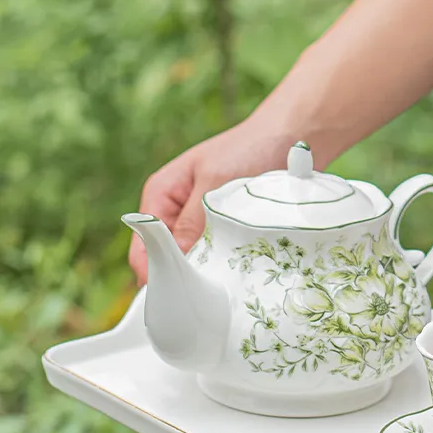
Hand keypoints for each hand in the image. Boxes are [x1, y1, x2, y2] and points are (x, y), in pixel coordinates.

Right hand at [128, 117, 287, 285]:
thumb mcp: (216, 184)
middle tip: (205, 294)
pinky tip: (236, 272)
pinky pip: (215, 254)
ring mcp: (201, 220)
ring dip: (205, 271)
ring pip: (192, 259)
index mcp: (161, 195)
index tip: (179, 296)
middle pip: (166, 258)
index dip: (155, 273)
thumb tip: (177, 260)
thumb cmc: (249, 149)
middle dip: (182, 275)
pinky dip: (222, 264)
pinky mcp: (225, 227)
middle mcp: (176, 210)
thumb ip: (194, 221)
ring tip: (222, 283)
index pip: (143, 247)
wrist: (289, 137)